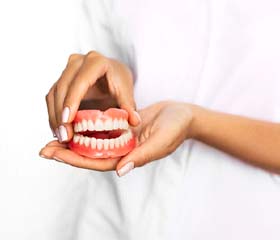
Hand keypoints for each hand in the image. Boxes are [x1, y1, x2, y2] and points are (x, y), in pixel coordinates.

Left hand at [39, 101, 193, 172]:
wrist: (182, 115)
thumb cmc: (175, 128)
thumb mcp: (160, 141)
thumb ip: (141, 156)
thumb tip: (121, 170)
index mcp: (129, 157)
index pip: (97, 162)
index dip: (75, 159)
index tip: (53, 154)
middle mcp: (122, 150)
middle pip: (90, 154)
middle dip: (67, 152)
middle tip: (44, 148)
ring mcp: (121, 138)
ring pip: (93, 142)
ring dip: (74, 139)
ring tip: (53, 135)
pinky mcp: (122, 126)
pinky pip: (101, 128)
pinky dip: (86, 127)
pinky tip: (74, 122)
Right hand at [45, 51, 140, 142]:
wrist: (111, 73)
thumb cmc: (119, 80)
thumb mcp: (126, 92)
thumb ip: (129, 106)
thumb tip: (134, 121)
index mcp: (96, 62)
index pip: (80, 81)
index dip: (72, 101)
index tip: (68, 120)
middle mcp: (77, 62)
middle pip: (63, 88)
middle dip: (61, 114)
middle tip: (65, 136)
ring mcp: (66, 70)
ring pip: (54, 94)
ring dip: (55, 117)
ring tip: (61, 137)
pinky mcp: (60, 80)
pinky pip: (52, 98)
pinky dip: (54, 115)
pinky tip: (58, 130)